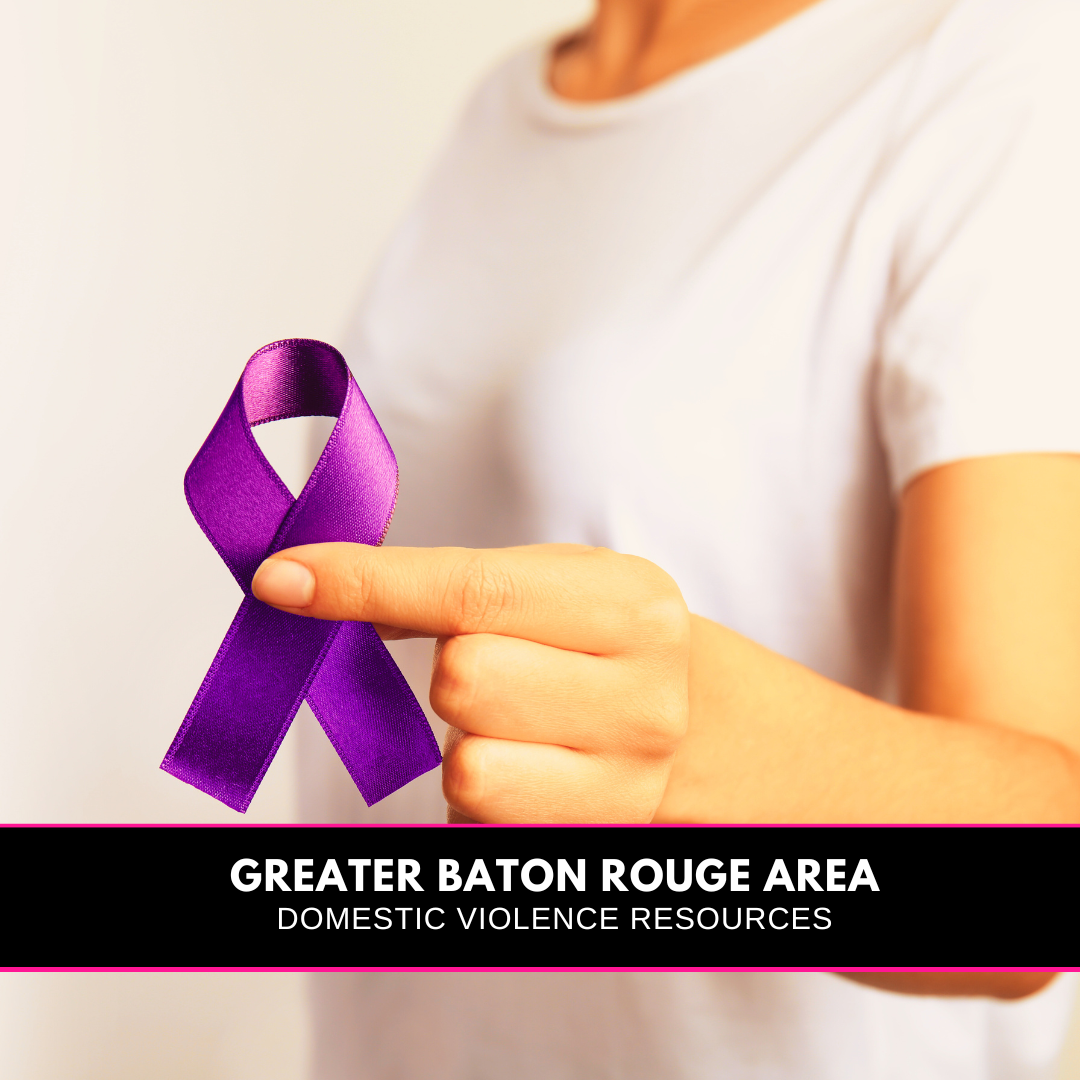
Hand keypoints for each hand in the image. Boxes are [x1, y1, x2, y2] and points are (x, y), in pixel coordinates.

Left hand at [252, 543, 690, 821]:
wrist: (709, 731)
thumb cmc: (612, 645)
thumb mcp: (560, 587)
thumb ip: (452, 585)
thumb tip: (314, 586)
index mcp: (629, 603)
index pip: (475, 590)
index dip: (368, 582)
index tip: (284, 579)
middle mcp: (639, 695)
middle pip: (463, 679)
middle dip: (455, 669)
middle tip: (498, 665)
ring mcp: (623, 782)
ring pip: (465, 766)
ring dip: (464, 739)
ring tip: (519, 722)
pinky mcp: (589, 842)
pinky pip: (477, 821)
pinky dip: (480, 790)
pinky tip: (529, 766)